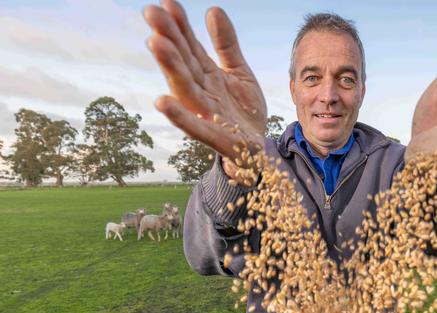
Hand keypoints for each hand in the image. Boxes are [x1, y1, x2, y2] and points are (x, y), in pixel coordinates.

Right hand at [144, 0, 266, 164]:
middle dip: (169, 38)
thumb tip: (212, 10)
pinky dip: (179, 115)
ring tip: (155, 43)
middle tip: (152, 13)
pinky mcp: (215, 136)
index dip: (180, 26)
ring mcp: (206, 114)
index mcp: (206, 75)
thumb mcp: (239, 71)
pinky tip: (161, 101)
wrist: (258, 148)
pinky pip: (195, 126)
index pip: (190, 47)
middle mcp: (201, 92)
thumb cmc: (243, 110)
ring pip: (185, 88)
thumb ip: (226, 44)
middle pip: (183, 63)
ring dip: (170, 67)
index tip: (167, 2)